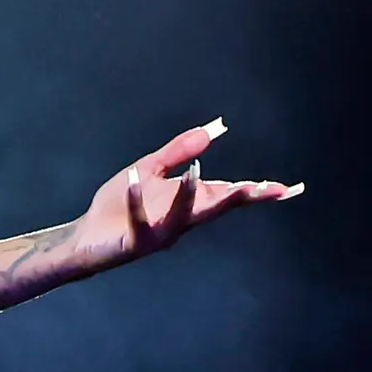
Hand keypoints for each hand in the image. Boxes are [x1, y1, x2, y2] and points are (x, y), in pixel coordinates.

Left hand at [69, 119, 299, 272]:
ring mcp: (158, 234)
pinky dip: (136, 201)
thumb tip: (215, 129)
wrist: (82, 239)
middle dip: (238, 198)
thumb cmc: (115, 208)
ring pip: (181, 217)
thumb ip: (179, 151)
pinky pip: (138, 221)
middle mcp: (180, 221)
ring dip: (189, 195)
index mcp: (189, 203)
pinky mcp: (132, 242)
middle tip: (261, 188)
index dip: (258, 192)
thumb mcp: (150, 170)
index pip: (229, 195)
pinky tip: (134, 180)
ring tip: (196, 172)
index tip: (290, 189)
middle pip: (215, 208)